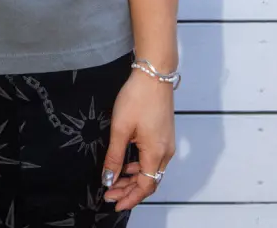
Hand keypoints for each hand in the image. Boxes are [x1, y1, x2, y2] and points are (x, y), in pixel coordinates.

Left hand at [100, 68, 175, 211]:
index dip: (129, 197)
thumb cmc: (137, 98)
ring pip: (152, 170)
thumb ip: (115, 156)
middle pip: (150, 180)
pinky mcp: (165, 134)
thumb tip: (108, 179)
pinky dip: (140, 166)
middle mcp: (166, 152)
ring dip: (134, 178)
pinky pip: (154, 159)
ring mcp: (167, 143)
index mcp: (156, 152)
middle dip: (130, 190)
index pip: (145, 185)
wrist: (154, 74)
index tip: (113, 202)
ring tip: (115, 181)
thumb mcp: (120, 128)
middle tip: (110, 193)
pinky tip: (127, 163)